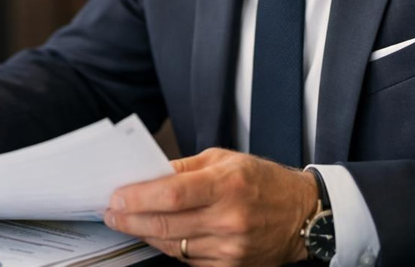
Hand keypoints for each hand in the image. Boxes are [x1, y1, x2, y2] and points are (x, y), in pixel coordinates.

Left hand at [104, 148, 316, 265]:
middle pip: (165, 224)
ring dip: (145, 233)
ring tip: (129, 220)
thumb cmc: (263, 182)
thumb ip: (183, 168)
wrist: (303, 215)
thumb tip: (146, 174)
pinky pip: (187, 260)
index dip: (137, 198)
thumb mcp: (225, 159)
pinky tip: (159, 233)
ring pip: (171, 245)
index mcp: (227, 185)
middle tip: (111, 212)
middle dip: (129, 219)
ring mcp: (230, 248)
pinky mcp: (231, 266)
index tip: (116, 196)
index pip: (171, 195)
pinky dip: (168, 246)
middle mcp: (229, 219)